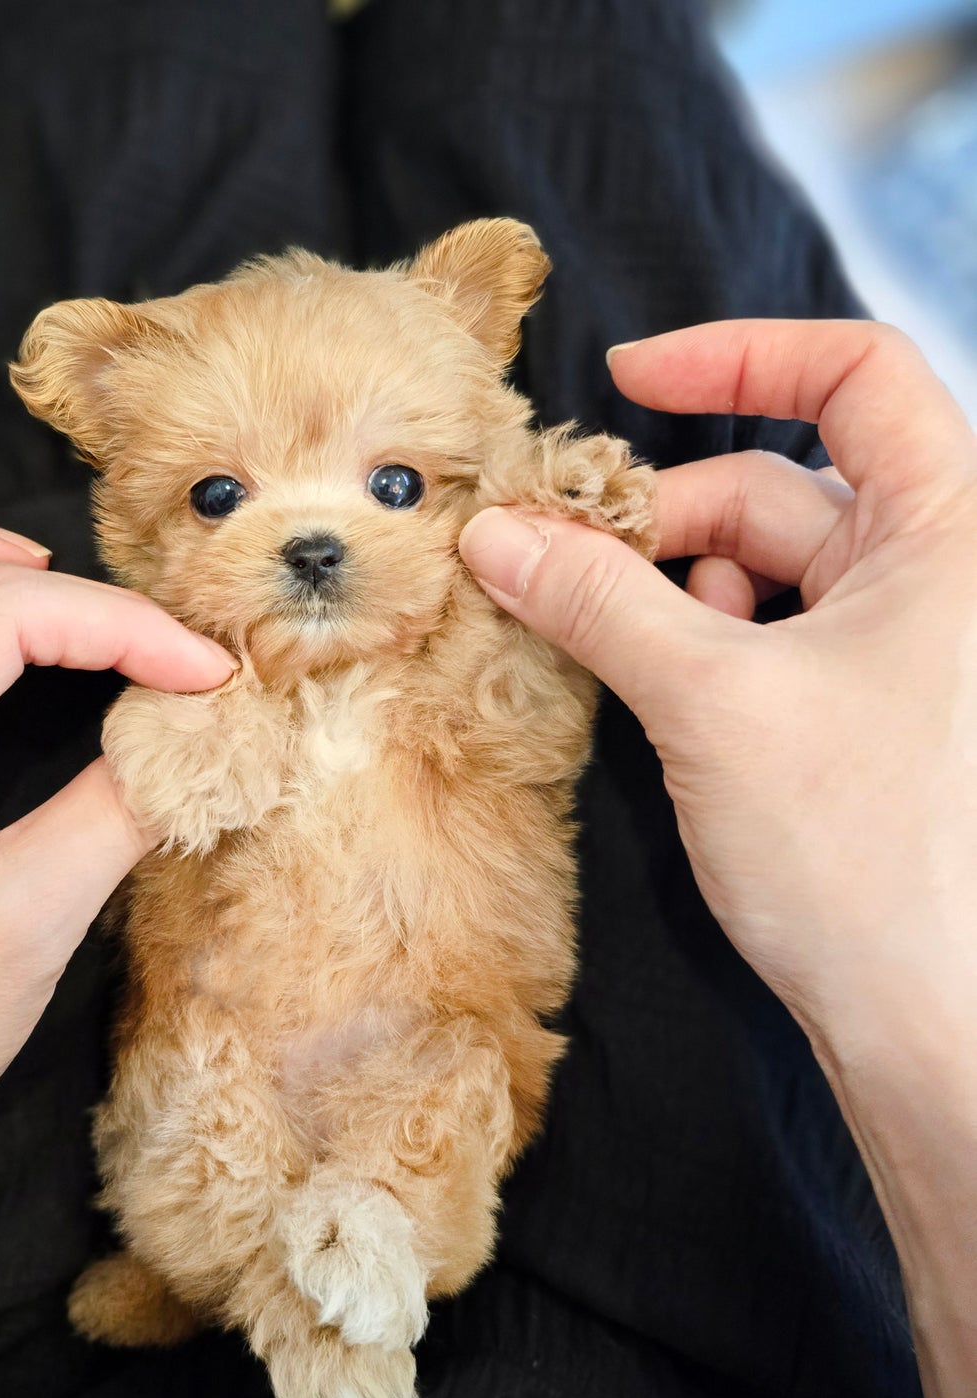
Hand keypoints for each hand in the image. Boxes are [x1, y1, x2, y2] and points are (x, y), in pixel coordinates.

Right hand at [460, 320, 976, 1397]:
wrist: (925, 1016)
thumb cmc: (859, 850)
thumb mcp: (710, 698)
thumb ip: (597, 600)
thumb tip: (494, 537)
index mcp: (950, 533)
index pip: (857, 376)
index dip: (741, 355)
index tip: (629, 377)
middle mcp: (935, 574)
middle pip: (775, 486)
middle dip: (659, 515)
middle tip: (549, 557)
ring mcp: (900, 644)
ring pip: (758, 568)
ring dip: (666, 588)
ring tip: (602, 638)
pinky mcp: (858, 703)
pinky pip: (759, 633)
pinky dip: (692, 640)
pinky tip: (644, 681)